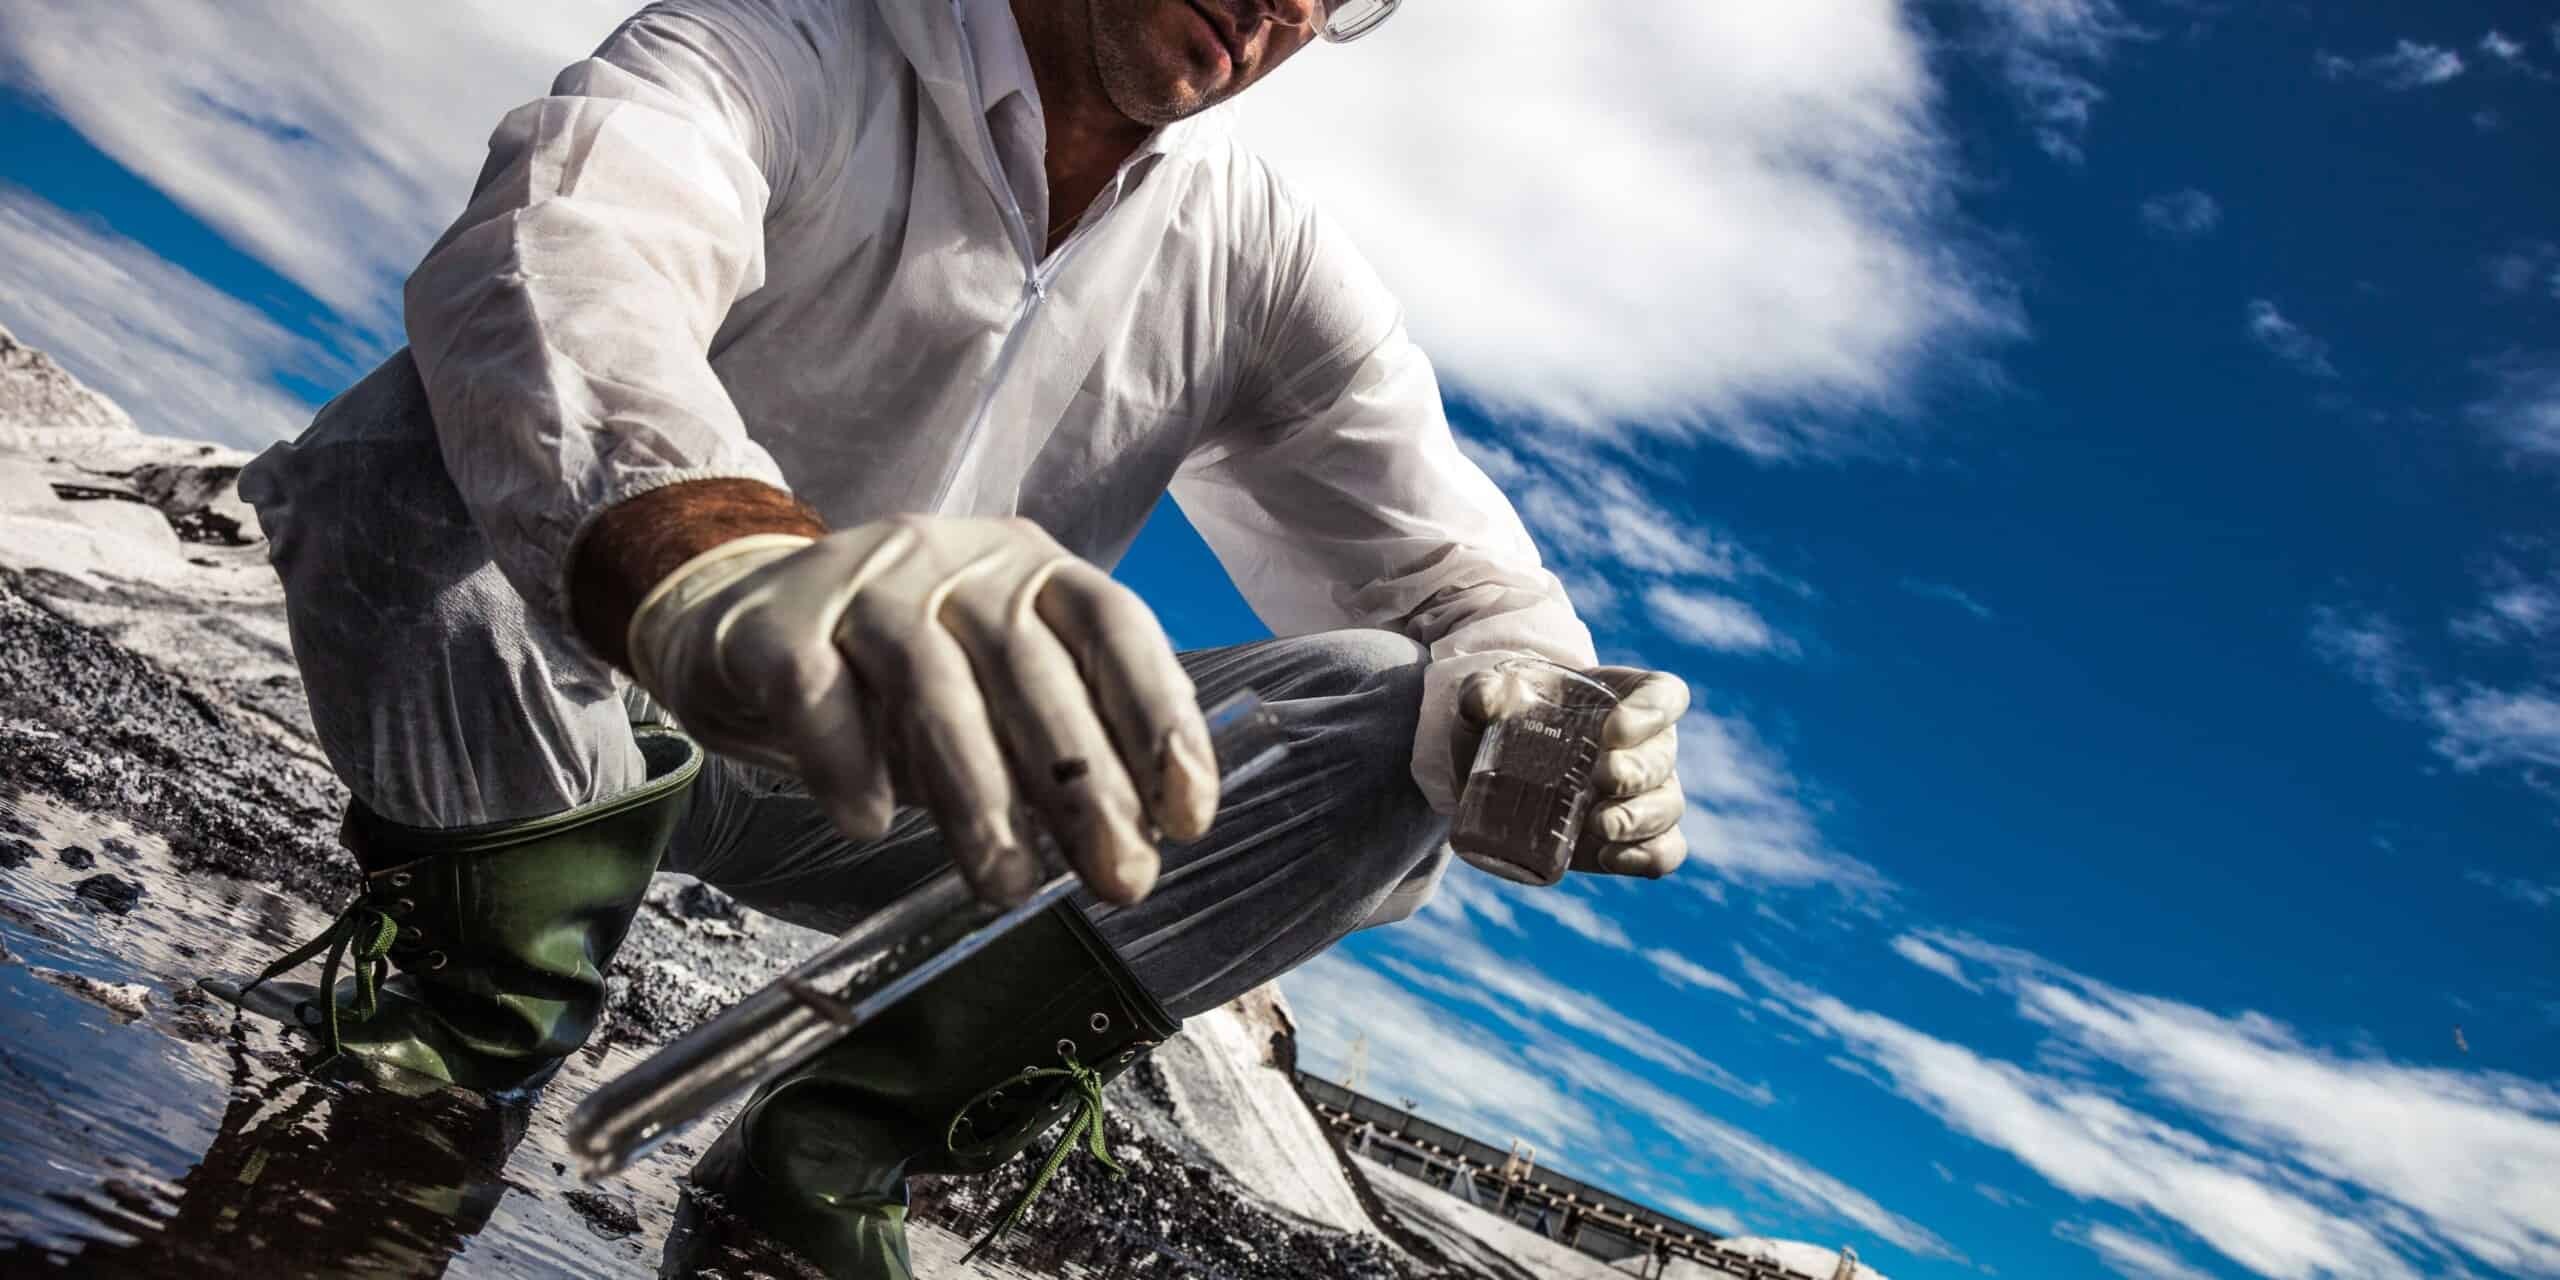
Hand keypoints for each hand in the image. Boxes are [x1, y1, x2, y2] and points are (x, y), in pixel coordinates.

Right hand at [624, 515, 1217, 905]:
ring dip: (976, 793)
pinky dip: (847, 761)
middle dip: (1083, 784)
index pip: (1115, 628)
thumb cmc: (895, 678)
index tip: (1187, 816)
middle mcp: (958, 560)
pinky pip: (817, 692)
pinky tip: (868, 824)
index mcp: (1032, 570)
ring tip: (1005, 887)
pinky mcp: (777, 625)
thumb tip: (1135, 836)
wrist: (738, 624)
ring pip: (931, 682)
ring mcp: (863, 582)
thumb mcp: (992, 694)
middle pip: (1030, 667)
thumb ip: (1053, 744)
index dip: (1159, 719)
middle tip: (1118, 879)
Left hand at [1451, 662, 1688, 878]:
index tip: (1613, 730)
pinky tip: (1611, 858)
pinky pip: (1665, 850)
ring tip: (1599, 825)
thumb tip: (1483, 699)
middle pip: (1664, 755)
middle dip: (1637, 771)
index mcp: (1627, 697)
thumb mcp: (1489, 700)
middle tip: (1598, 778)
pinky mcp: (1634, 838)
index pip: (1665, 695)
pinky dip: (1648, 857)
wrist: (1499, 768)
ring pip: (1668, 806)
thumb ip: (1482, 691)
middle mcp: (1648, 745)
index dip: (1652, 711)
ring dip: (1640, 818)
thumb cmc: (1508, 720)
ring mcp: (1646, 794)